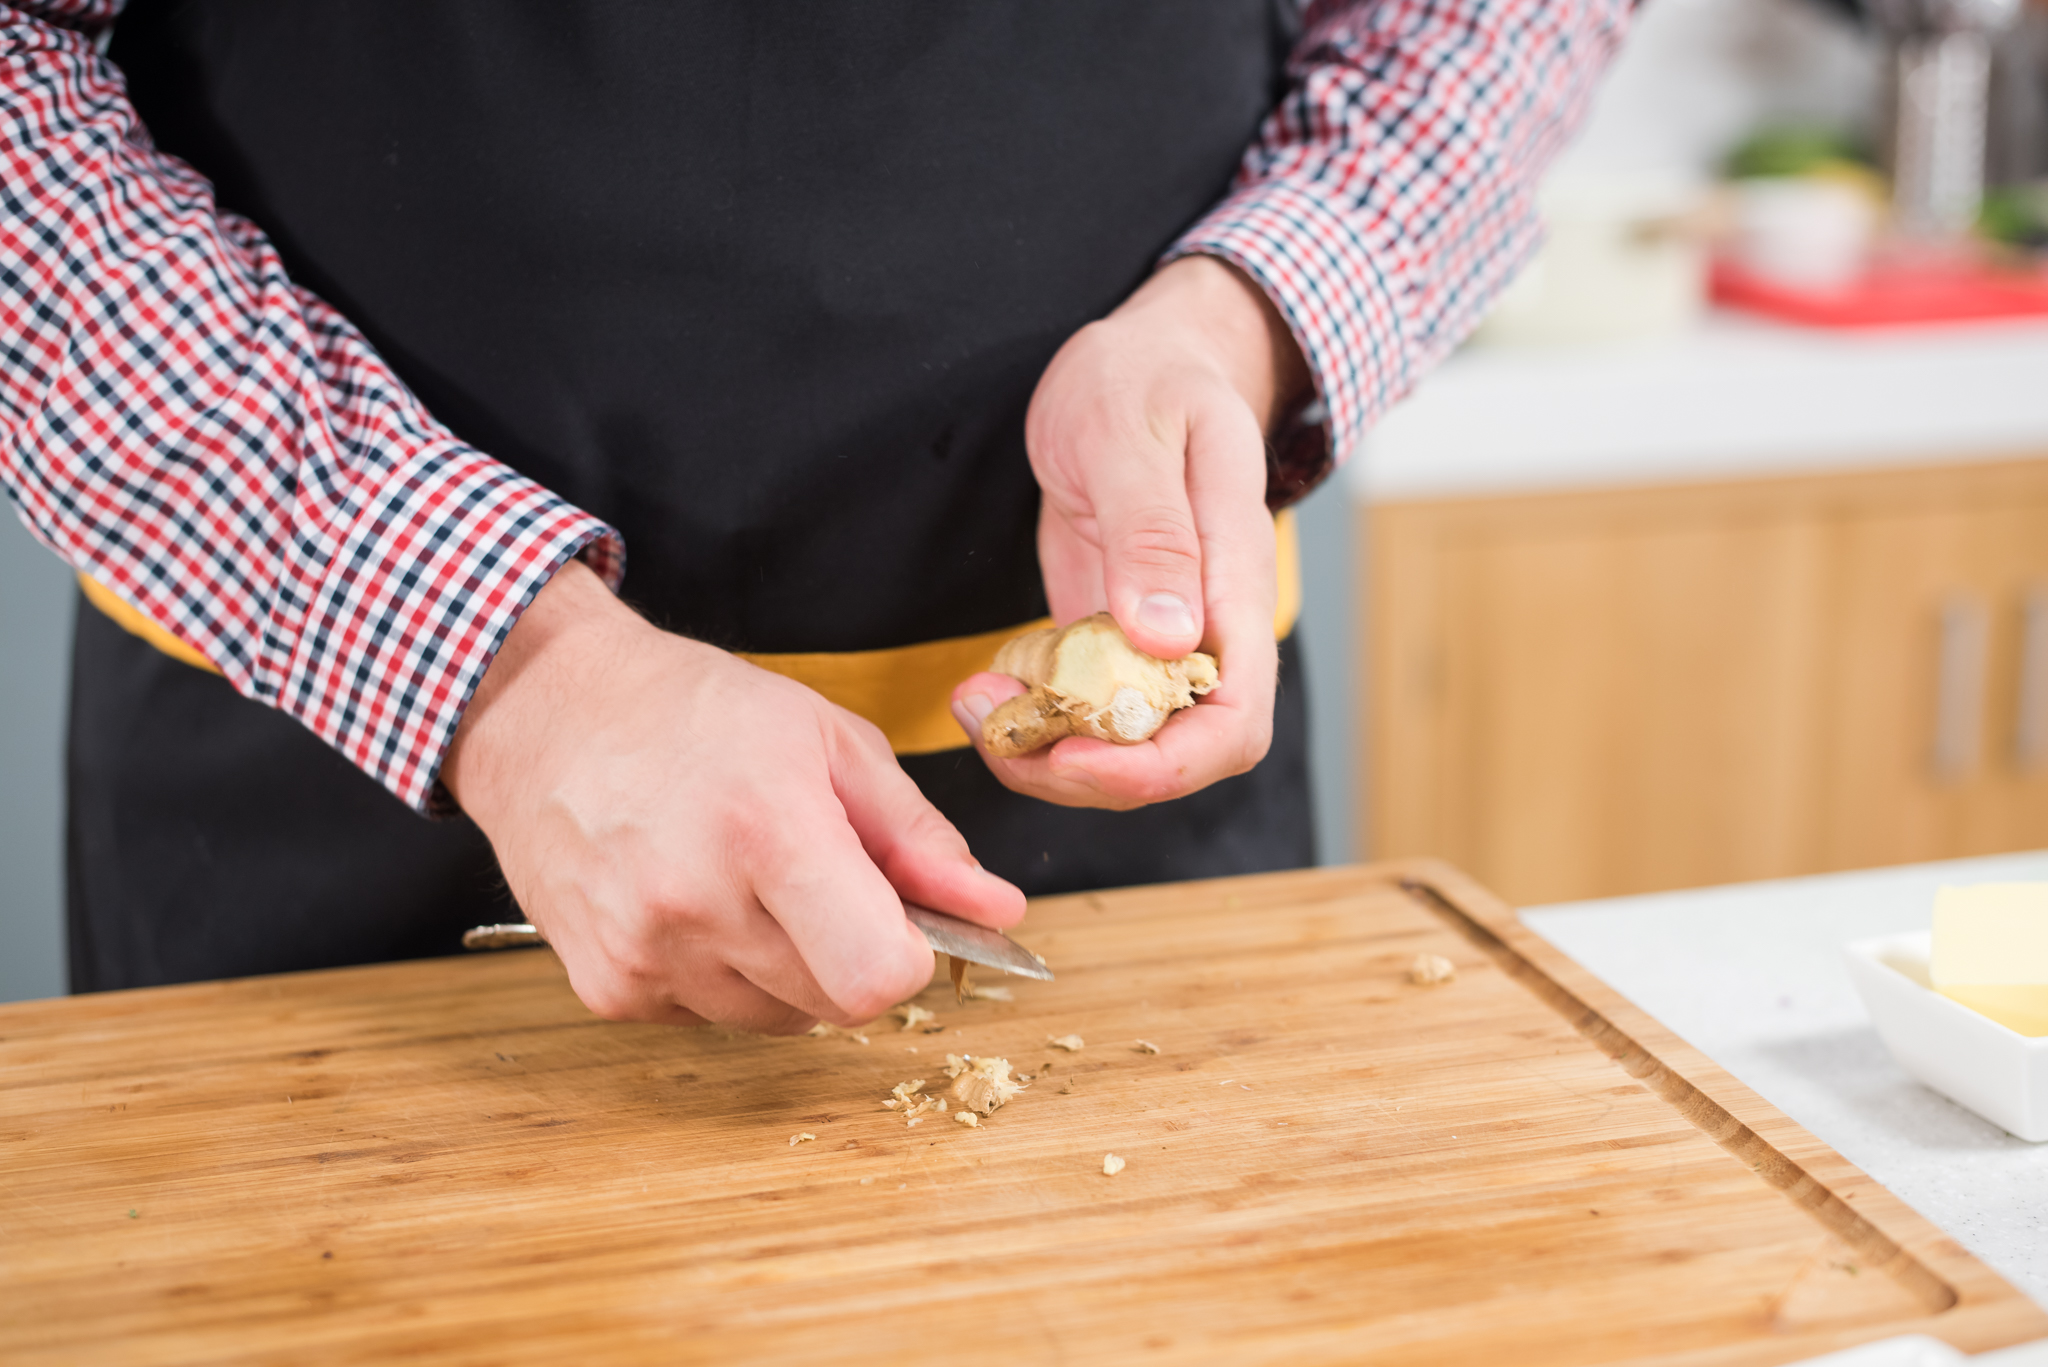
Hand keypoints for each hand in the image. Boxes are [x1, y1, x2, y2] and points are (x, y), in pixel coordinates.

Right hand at [444, 560, 1025, 1029]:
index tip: (897, 914)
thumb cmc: (694, 712)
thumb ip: (918, 837)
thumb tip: (997, 911)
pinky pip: (711, 1017)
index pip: (878, 976)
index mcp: (768, 830)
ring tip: (748, 881)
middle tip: (819, 880)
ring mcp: (643, 955)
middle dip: (854, 954)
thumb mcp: (829, 740)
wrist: (546, 712)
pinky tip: (696, 901)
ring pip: (778, 1019)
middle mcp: (696, 904)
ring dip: (790, 968)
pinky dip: (725, 975)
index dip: (909, 955)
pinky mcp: (607, 989)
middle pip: (836, 1005)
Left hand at [950, 254, 1310, 808]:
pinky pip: (1084, 710)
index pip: (1234, 721)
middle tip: (1000, 737)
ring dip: (1048, 753)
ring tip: (978, 708)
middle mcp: (1206, 628)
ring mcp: (1158, 639)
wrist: (1139, 362)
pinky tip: (984, 689)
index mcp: (1233, 583)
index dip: (1163, 766)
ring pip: (1124, 745)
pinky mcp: (1111, 638)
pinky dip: (1033, 720)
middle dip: (1089, 775)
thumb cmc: (1148, 379)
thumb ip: (1155, 534)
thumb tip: (1165, 635)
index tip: (1078, 753)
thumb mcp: (1138, 435)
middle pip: (1177, 755)